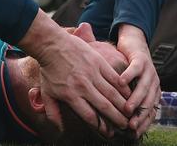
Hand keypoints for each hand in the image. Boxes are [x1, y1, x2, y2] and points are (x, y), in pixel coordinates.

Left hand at [19, 14, 130, 136]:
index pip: (90, 116)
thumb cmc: (48, 70)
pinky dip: (123, 88)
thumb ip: (53, 112)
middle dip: (117, 119)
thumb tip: (59, 129)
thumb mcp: (46, 93)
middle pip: (105, 107)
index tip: (108, 133)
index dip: (101, 127)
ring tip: (130, 113)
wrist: (51, 45)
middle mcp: (83, 87)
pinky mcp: (98, 63)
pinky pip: (115, 78)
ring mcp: (92, 74)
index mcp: (70, 95)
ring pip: (113, 94)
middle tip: (125, 126)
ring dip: (123, 105)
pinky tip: (129, 95)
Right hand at [117, 24, 160, 136]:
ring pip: (144, 88)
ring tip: (127, 108)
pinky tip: (120, 82)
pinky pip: (135, 69)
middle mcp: (153, 83)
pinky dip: (129, 76)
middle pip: (148, 103)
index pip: (149, 111)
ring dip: (135, 100)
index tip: (131, 131)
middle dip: (139, 116)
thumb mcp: (128, 85)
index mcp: (151, 92)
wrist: (134, 44)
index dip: (142, 122)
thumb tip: (114, 118)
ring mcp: (149, 71)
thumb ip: (125, 99)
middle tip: (130, 125)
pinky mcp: (141, 60)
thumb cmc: (128, 68)